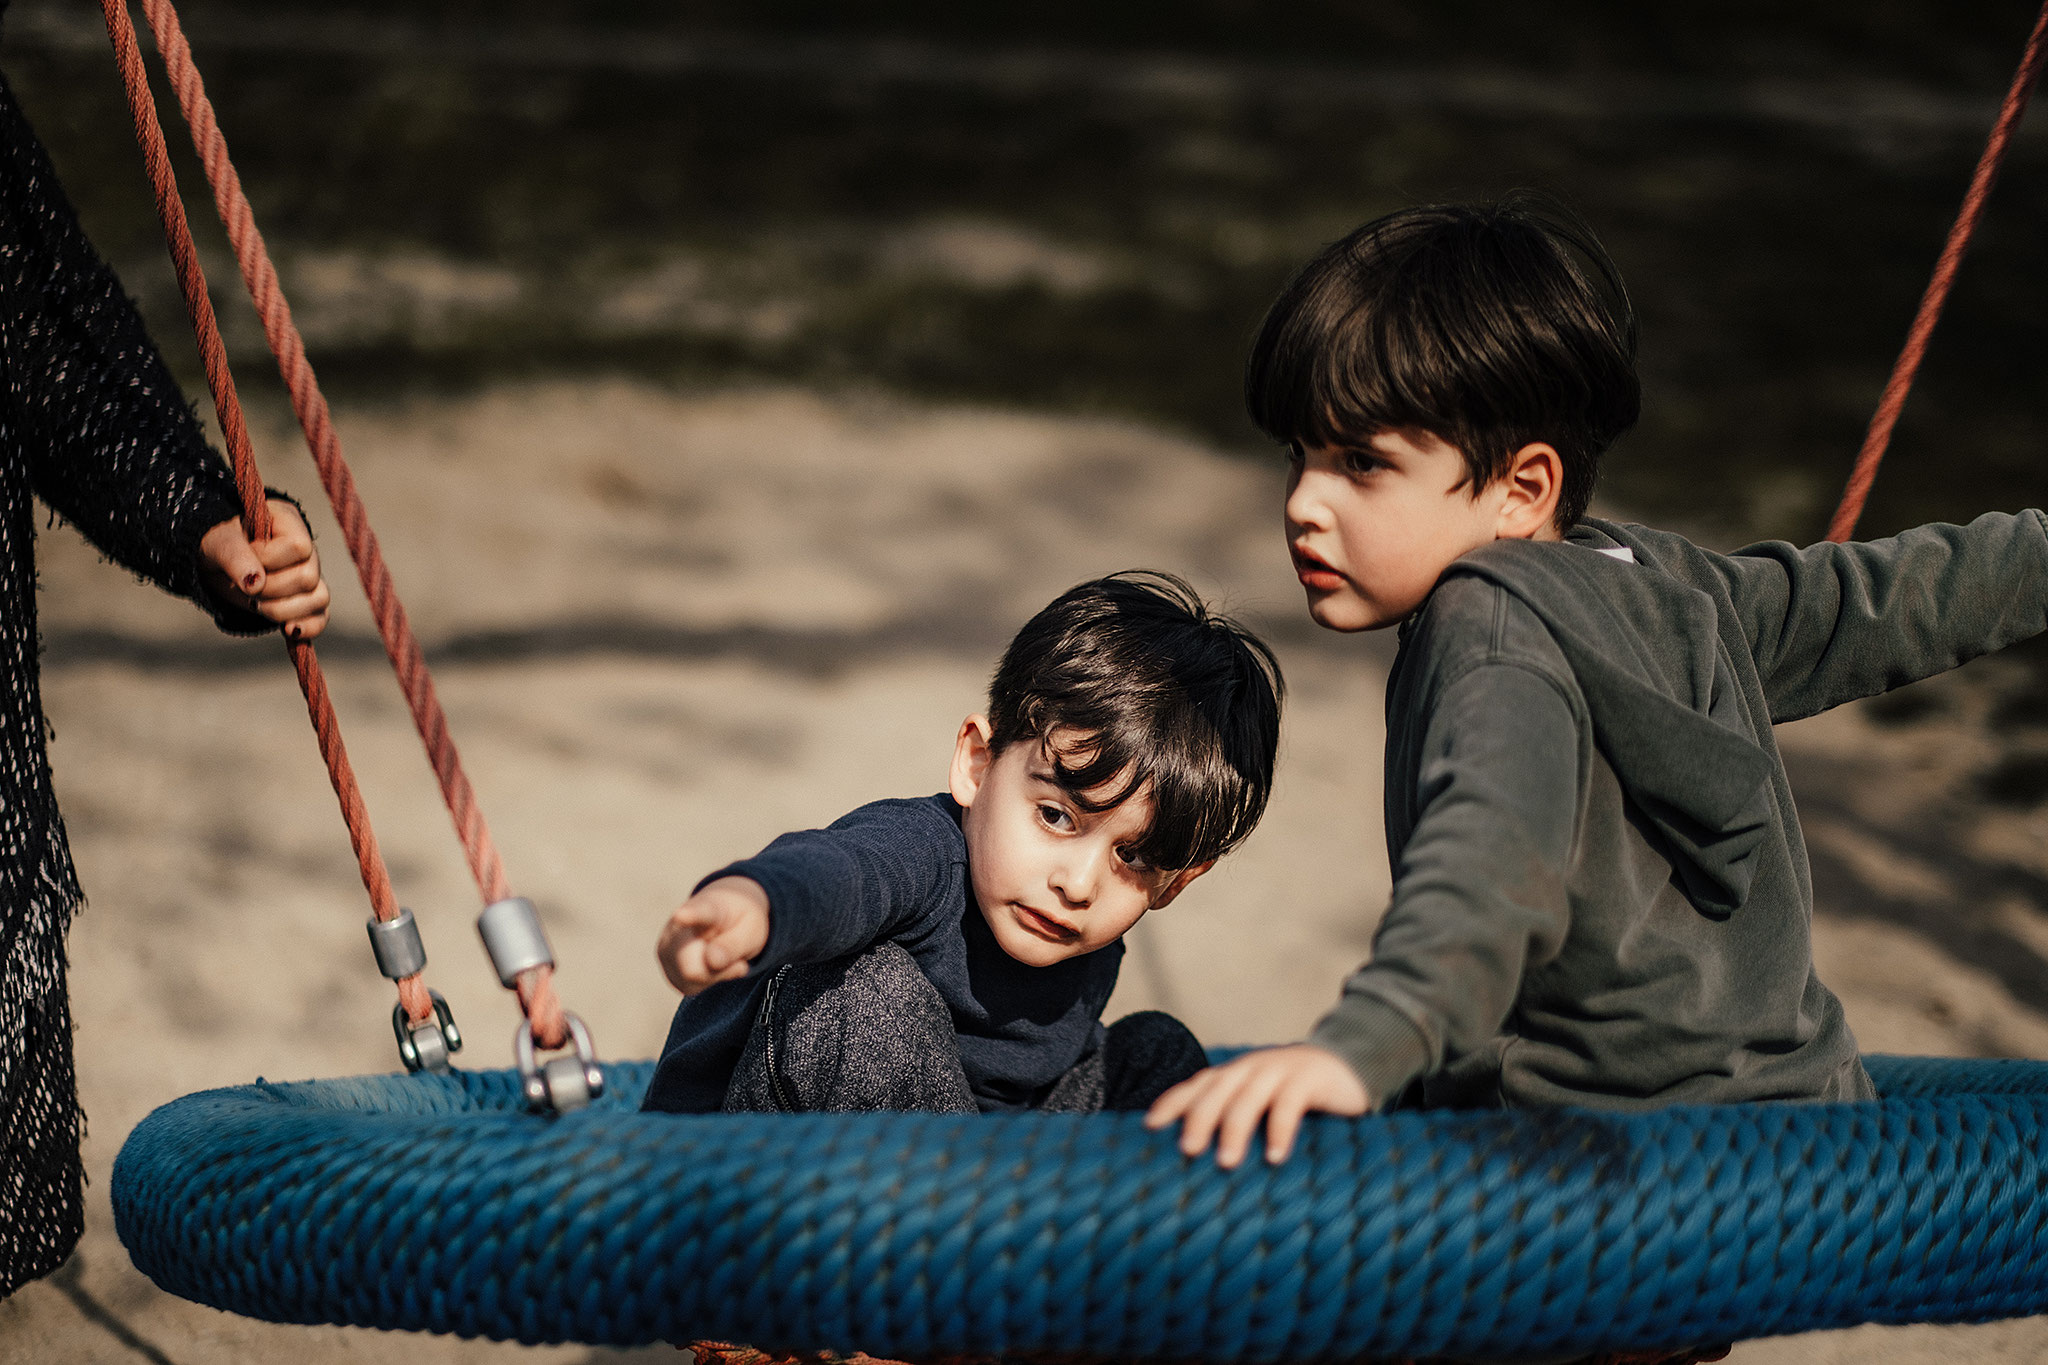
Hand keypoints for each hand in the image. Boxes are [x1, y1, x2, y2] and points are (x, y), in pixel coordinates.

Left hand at [199, 498, 330, 639]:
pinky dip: (305, 628)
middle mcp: (306, 549)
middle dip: (271, 590)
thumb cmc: (216, 543)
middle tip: (246, 589)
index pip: (298, 547)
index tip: (242, 561)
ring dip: (282, 610)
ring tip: (256, 605)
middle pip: (309, 576)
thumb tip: (255, 584)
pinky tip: (287, 630)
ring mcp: (310, 576)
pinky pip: (320, 618)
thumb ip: (234, 555)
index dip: (269, 560)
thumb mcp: (217, 542)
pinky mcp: (306, 601)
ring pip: (319, 599)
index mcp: (289, 522)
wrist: (213, 562)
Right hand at [657, 876, 771, 995]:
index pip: (698, 913)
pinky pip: (688, 986)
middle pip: (690, 966)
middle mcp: (677, 925)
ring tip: (725, 957)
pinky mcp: (666, 965)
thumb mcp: (751, 929)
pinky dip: (707, 981)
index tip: (681, 915)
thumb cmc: (740, 920)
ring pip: (688, 980)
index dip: (689, 916)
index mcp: (705, 907)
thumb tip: (711, 961)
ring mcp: (667, 946)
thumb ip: (732, 945)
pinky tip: (714, 965)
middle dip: (719, 973)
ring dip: (715, 976)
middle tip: (740, 965)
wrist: (726, 916)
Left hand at [1145, 1043, 1369, 1167]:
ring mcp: (1278, 1070)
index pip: (1194, 1086)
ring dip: (1235, 1130)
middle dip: (1199, 1121)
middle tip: (1187, 1151)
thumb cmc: (1293, 1098)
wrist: (1345, 1067)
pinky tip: (1276, 1157)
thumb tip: (1197, 1166)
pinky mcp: (1308, 1078)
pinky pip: (1290, 1103)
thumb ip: (1234, 1123)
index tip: (1150, 1128)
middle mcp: (1249, 1069)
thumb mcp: (1260, 1105)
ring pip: (1248, 1097)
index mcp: (1232, 1076)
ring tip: (1226, 1162)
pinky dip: (1281, 1130)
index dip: (1171, 1104)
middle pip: (1216, 1092)